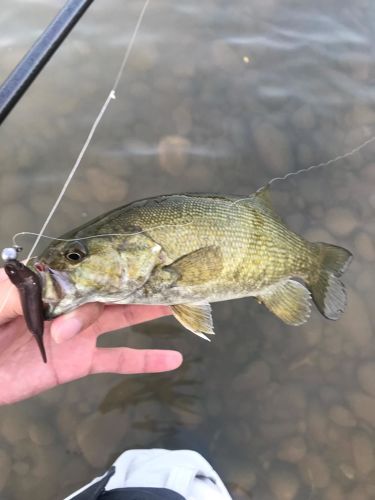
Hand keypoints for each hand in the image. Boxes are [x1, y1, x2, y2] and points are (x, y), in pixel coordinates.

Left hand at [0, 267, 182, 404]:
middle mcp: (69, 303)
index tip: (143, 250)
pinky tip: (172, 359)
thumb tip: (54, 283)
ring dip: (151, 309)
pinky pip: (118, 360)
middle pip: (110, 288)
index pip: (87, 268)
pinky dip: (145, 361)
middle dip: (140, 279)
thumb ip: (21, 292)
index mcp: (49, 283)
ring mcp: (77, 333)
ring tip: (183, 301)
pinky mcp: (80, 361)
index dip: (114, 261)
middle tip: (173, 270)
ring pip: (121, 317)